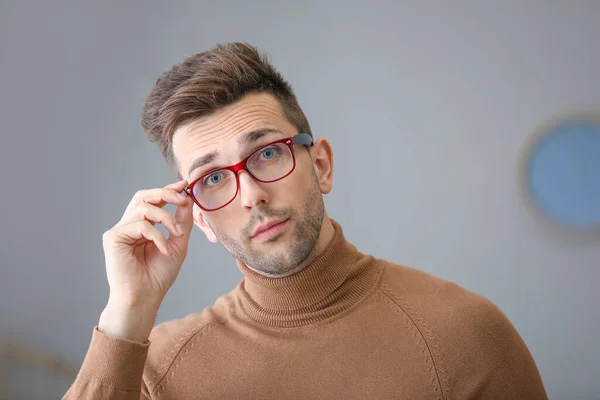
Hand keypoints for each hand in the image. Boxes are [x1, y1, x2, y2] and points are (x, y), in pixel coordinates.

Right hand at [99, 180, 193, 339]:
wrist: (145, 298)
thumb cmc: (158, 276)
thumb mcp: (177, 244)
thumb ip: (181, 222)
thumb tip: (188, 199)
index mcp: (142, 226)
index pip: (152, 201)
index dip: (167, 190)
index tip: (184, 185)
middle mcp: (128, 225)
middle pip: (142, 196)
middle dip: (165, 193)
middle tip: (182, 199)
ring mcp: (119, 231)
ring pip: (143, 208)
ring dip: (166, 218)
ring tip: (177, 234)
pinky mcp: (113, 238)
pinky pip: (140, 225)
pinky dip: (157, 235)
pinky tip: (164, 249)